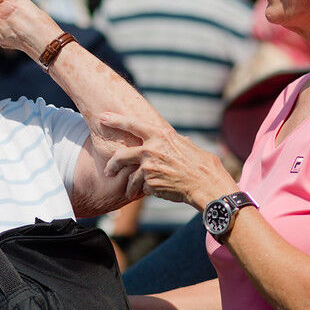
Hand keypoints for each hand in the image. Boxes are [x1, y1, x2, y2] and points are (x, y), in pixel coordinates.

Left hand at [98, 113, 234, 207]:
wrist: (206, 184)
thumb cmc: (202, 165)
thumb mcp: (188, 145)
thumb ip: (176, 142)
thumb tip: (177, 138)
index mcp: (160, 135)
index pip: (132, 124)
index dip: (115, 120)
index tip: (103, 117)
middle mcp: (151, 149)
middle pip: (121, 155)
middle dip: (112, 164)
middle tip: (108, 170)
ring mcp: (148, 167)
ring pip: (131, 178)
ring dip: (130, 187)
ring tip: (130, 193)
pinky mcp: (149, 184)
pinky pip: (144, 188)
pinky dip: (148, 191)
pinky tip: (157, 192)